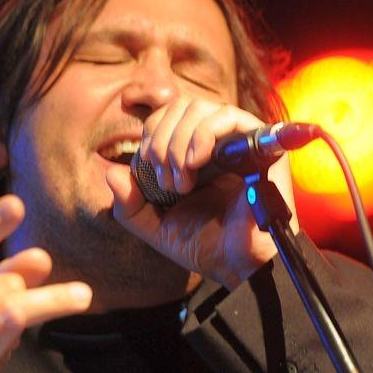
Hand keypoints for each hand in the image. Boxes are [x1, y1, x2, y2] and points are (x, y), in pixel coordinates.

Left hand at [106, 98, 295, 289]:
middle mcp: (216, 140)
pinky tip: (197, 162)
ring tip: (183, 179)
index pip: (166, 116)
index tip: (150, 172)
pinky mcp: (260, 144)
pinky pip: (228, 116)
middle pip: (180, 107)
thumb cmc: (202, 244)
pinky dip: (203, 133)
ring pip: (200, 108)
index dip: (151, 136)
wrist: (236, 265)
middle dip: (161, 141)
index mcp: (193, 150)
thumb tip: (112, 172)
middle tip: (166, 181)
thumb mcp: (154, 225)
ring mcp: (238, 139)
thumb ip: (128, 203)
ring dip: (180, 141)